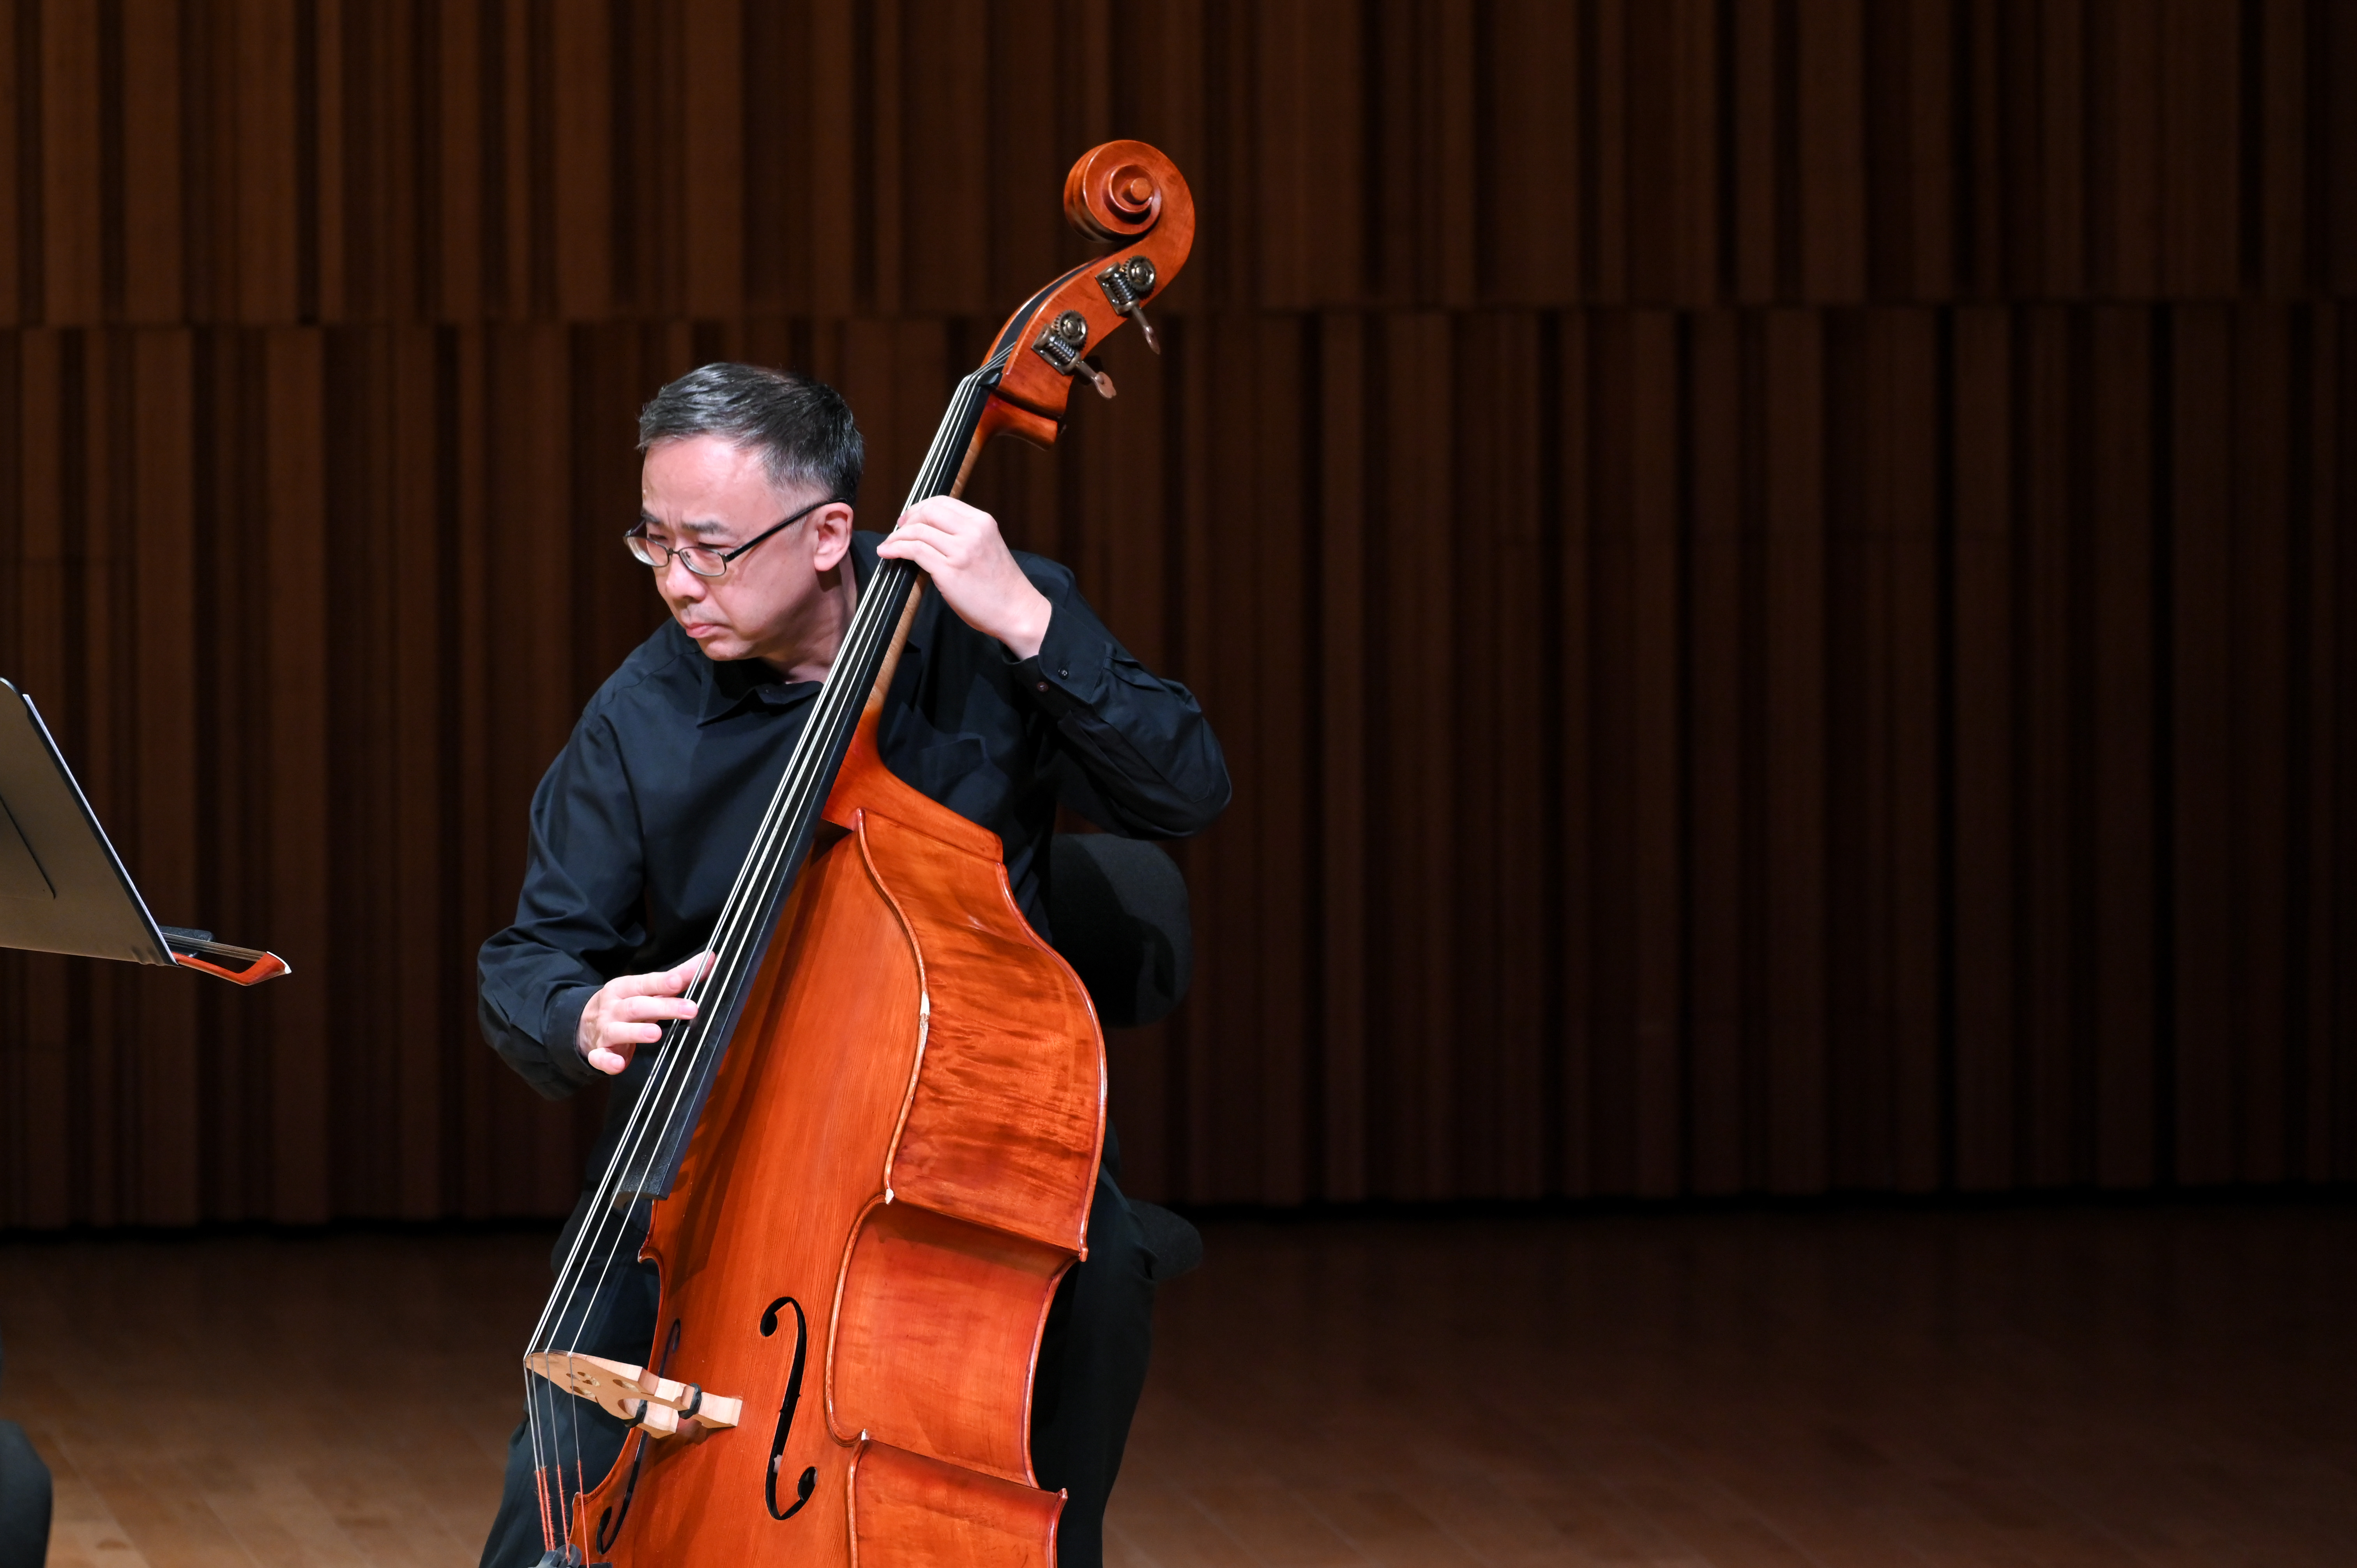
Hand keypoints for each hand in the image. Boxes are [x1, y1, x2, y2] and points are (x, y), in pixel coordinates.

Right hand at [576, 952, 710, 1075]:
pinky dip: (608, 1061)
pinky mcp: (599, 1052)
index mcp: (624, 988)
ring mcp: (605, 1030)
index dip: (663, 983)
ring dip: (636, 1032)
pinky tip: (618, 1064)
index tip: (680, 981)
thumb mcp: (646, 988)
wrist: (586, 1024)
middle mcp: (613, 1008)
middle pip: (637, 1006)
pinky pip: (600, 1058)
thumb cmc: (625, 1003)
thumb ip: (677, 977)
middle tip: (690, 1010)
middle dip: (663, 1008)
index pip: (646, 984)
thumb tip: (709, 959)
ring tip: (656, 1033)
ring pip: (618, 1030)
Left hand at [875, 496, 1053, 657]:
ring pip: (917, 531)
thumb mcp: (988, 547)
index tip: (910, 519)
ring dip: (897, 537)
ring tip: (888, 545)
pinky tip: (888, 553)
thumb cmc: (1001, 586)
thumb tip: (930, 531)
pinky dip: (896, 549)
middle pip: (928, 512)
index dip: (920, 508)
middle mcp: (973, 532)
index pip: (943, 502)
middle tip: (898, 531)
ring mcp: (961, 551)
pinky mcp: (949, 571)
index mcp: (983, 522)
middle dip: (907, 520)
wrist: (1017, 611)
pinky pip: (914, 551)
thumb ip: (965, 535)